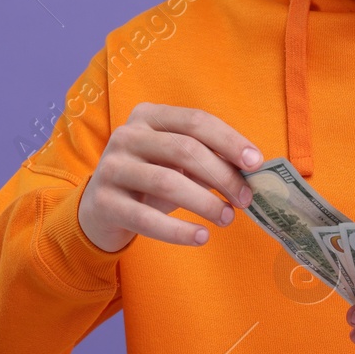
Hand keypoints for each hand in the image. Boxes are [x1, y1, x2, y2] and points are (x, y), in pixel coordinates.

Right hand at [77, 102, 261, 252]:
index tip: (256, 163)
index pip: (195, 121)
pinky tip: (202, 237)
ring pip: (167, 182)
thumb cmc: (149, 181)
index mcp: (147, 116)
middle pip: (185, 150)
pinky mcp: (104, 202)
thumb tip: (250, 172)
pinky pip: (146, 219)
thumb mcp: (175, 164)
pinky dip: (179, 231)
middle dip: (222, 175)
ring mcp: (111, 168)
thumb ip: (207, 161)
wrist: (99, 210)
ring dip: (205, 203)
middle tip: (245, 199)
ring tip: (227, 218)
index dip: (229, 140)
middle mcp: (126, 136)